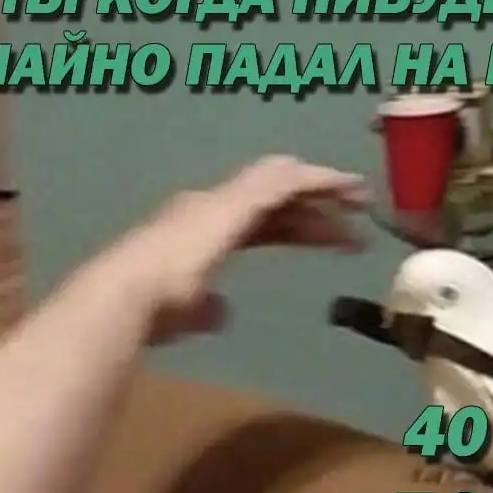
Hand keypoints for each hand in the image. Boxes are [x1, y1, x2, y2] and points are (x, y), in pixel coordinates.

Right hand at [121, 156, 368, 342]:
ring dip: (324, 186)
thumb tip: (222, 313)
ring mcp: (226, 198)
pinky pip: (291, 181)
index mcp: (198, 227)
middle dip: (314, 205)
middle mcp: (211, 203)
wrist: (130, 289)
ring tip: (362, 198)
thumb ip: (205, 309)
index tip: (325, 237)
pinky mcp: (241, 200)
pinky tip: (347, 190)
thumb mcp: (186, 311)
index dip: (290, 226)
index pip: (256, 221)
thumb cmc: (149, 307)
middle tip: (355, 213)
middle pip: (275, 199)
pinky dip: (321, 182)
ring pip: (286, 179)